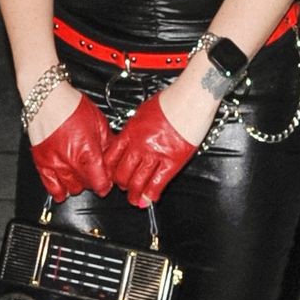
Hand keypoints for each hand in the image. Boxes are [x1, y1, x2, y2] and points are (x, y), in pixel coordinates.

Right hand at [27, 89, 111, 200]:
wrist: (48, 98)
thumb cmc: (72, 106)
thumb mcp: (99, 122)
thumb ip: (107, 143)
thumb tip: (113, 155)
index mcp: (88, 152)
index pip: (101, 183)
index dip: (106, 184)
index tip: (107, 182)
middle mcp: (71, 161)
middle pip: (87, 186)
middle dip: (92, 181)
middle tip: (93, 172)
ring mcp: (55, 164)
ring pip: (70, 189)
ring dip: (77, 185)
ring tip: (79, 175)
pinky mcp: (41, 162)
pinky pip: (50, 186)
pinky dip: (57, 191)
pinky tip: (62, 191)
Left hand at [107, 92, 200, 208]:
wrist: (190, 99)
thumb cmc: (170, 100)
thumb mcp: (143, 111)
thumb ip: (135, 127)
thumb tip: (131, 135)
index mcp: (130, 132)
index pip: (112, 157)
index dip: (109, 169)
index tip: (110, 175)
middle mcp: (140, 145)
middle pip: (122, 172)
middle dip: (121, 184)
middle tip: (123, 188)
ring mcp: (155, 155)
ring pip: (138, 181)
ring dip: (134, 194)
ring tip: (134, 200)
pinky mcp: (172, 161)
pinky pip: (158, 182)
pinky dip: (151, 194)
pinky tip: (149, 199)